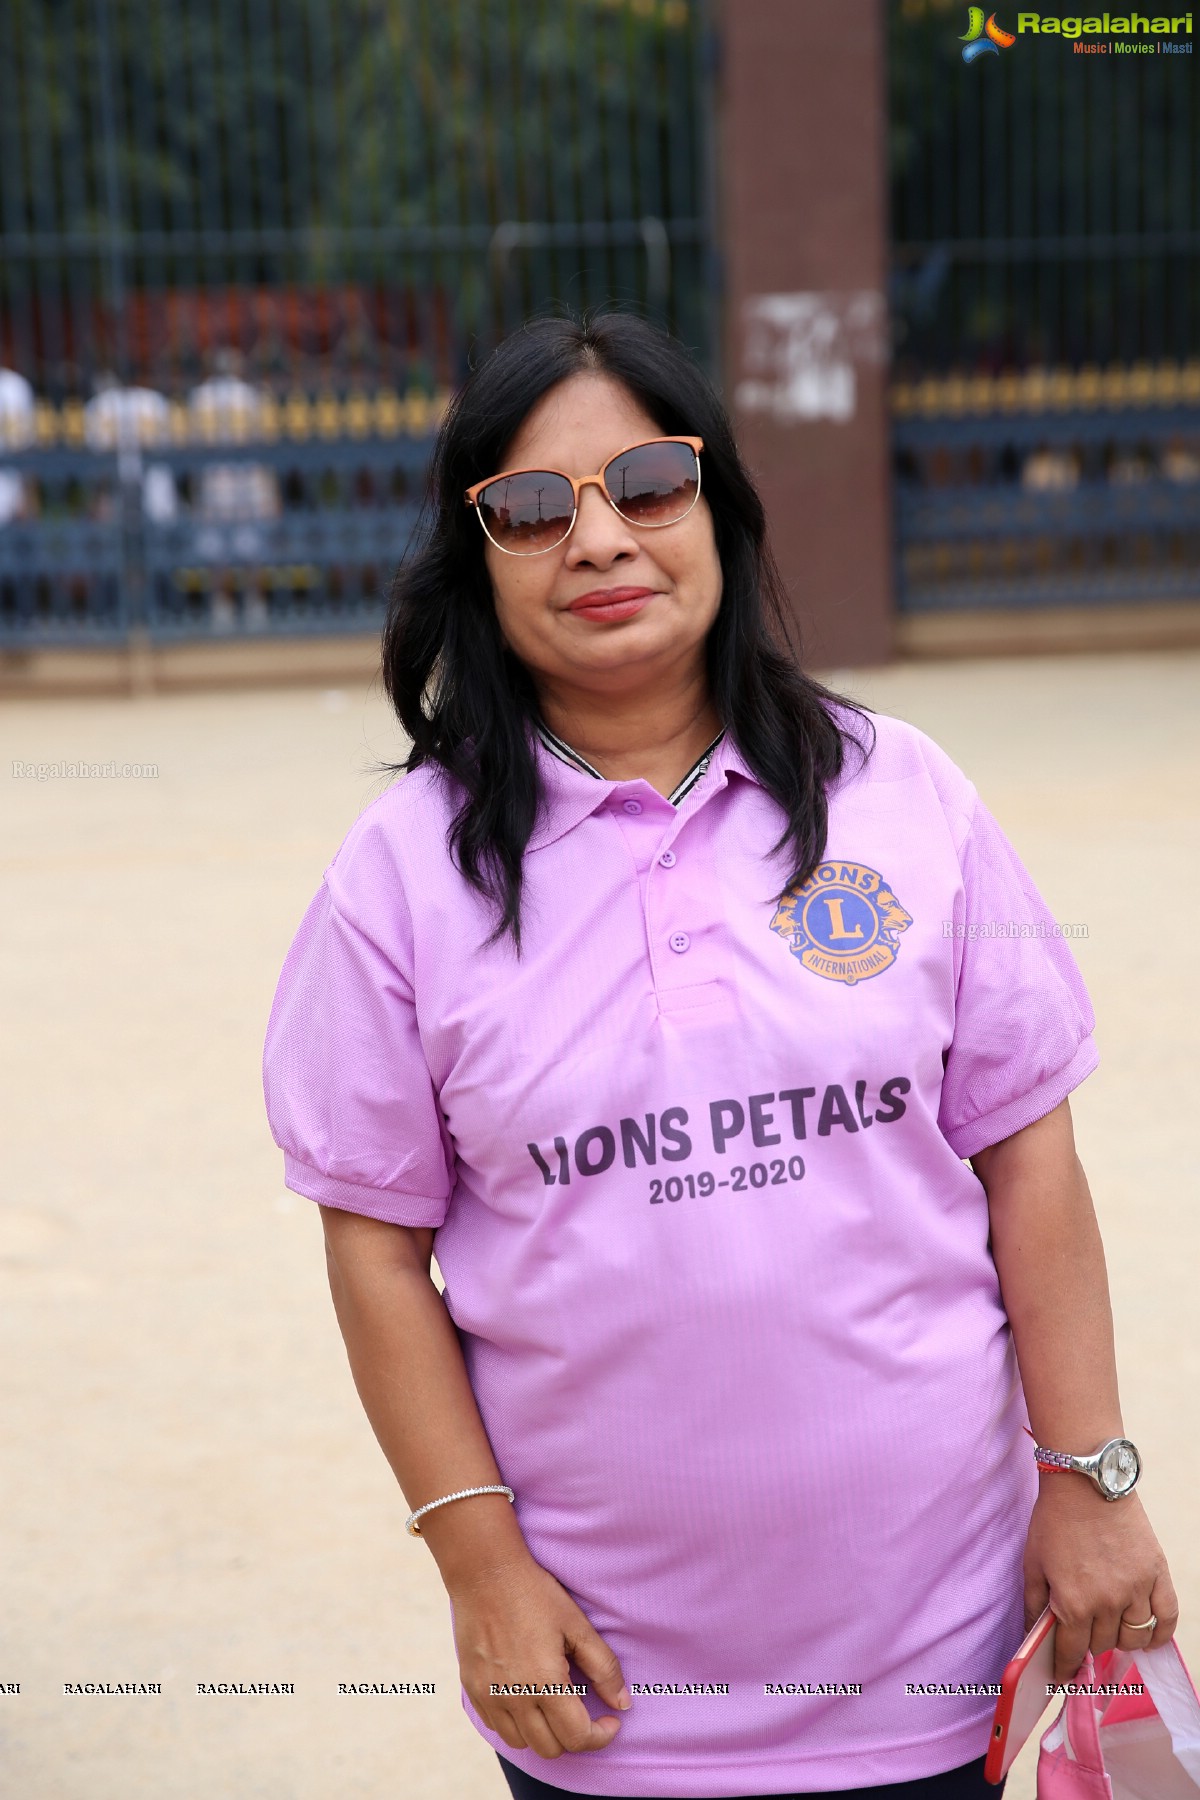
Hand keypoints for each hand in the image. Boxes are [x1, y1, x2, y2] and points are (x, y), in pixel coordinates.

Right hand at [447, 1554, 631, 1758]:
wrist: (485, 1573)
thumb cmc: (535, 1594)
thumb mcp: (577, 1625)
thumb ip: (603, 1667)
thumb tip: (622, 1705)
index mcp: (544, 1682)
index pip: (577, 1738)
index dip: (600, 1736)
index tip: (610, 1721)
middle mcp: (514, 1697)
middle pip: (551, 1749)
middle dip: (574, 1736)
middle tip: (583, 1710)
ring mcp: (489, 1696)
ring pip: (522, 1743)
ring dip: (544, 1733)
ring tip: (554, 1704)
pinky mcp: (472, 1689)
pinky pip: (497, 1727)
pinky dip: (517, 1724)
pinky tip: (527, 1697)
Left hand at [1023, 1480, 1178, 1685]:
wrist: (1086, 1481)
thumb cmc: (1054, 1520)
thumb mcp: (1032, 1563)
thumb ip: (1034, 1606)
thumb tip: (1032, 1639)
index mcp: (1072, 1602)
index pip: (1071, 1653)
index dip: (1064, 1667)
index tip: (1061, 1674)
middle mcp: (1107, 1602)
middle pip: (1102, 1646)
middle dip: (1088, 1645)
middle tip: (1082, 1637)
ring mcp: (1136, 1589)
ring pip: (1133, 1638)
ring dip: (1119, 1639)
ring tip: (1109, 1629)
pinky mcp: (1157, 1574)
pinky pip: (1167, 1619)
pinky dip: (1158, 1634)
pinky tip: (1146, 1636)